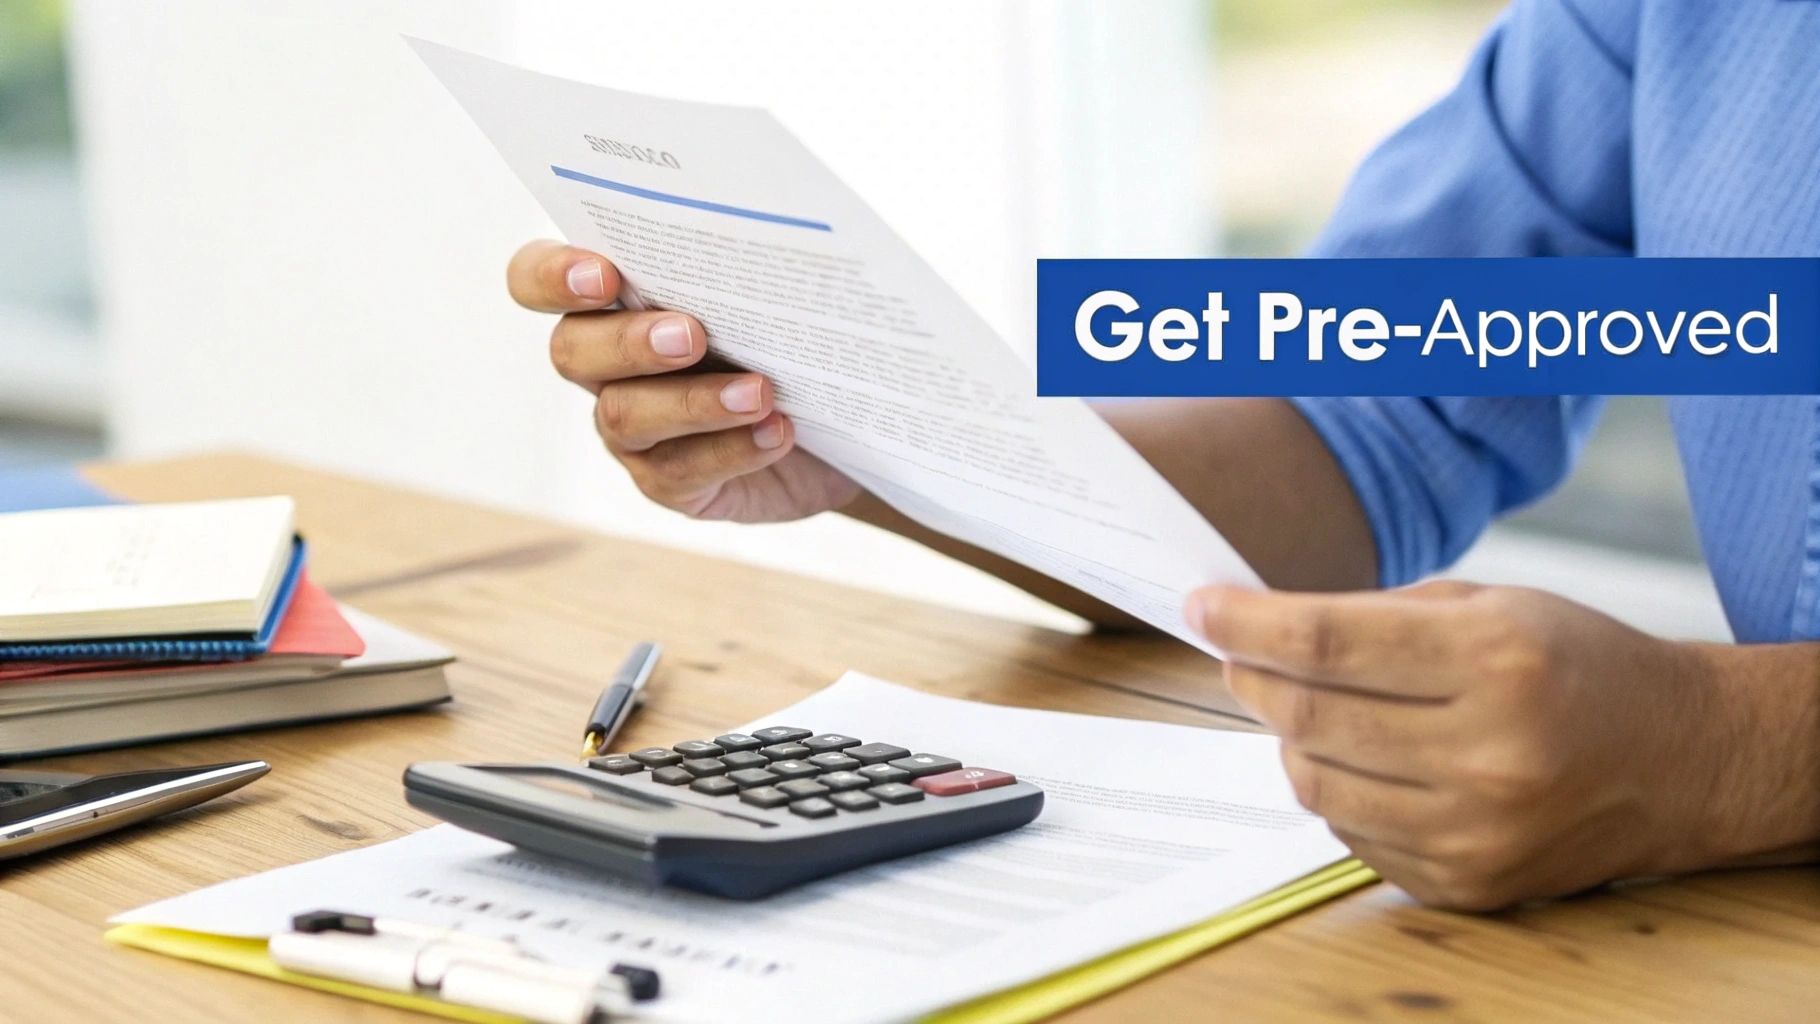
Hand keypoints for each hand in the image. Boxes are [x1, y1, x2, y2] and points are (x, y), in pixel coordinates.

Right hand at [507, 240, 860, 520]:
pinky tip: (777, 431)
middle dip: (629, 341)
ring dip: (693, 402)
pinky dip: (732, 449)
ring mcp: (630, 428)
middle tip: (692, 335)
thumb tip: (765, 232)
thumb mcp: (768, 291)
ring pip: (625, 414)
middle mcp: (603, 365)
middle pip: (572, 350)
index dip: (551, 276)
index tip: (603, 275)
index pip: (536, 278)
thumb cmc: (790, 335)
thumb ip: (739, 262)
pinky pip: (680, 470)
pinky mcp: (669, 482)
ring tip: (759, 393)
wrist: (837, 418)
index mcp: (610, 300)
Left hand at [1184, 580, 1812, 910]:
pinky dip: (1337, 789)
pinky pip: (1352, 833)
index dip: (1247, 623)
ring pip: (1316, 781)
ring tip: (1302, 703)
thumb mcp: (1489, 604)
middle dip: (1252, 676)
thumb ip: (1372, 613)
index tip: (1201, 605)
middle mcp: (1490, 754)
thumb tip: (1255, 627)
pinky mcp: (1468, 883)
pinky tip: (1361, 757)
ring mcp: (1479, 831)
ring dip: (1288, 736)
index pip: (1327, 642)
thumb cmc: (1574, 663)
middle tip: (1237, 652)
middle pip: (1309, 716)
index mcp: (1498, 661)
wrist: (1679, 759)